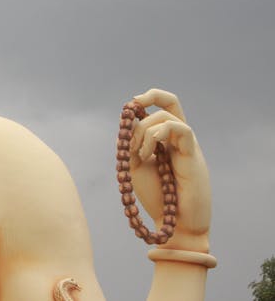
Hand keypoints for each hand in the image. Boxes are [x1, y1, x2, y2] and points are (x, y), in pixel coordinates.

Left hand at [128, 89, 210, 248]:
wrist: (173, 224)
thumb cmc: (156, 198)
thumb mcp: (135, 166)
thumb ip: (131, 144)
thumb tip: (128, 122)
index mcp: (165, 141)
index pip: (162, 109)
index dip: (149, 99)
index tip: (131, 104)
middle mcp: (178, 140)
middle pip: (171, 103)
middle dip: (149, 97)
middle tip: (132, 108)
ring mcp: (188, 146)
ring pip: (168, 116)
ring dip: (144, 130)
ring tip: (138, 154)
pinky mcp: (193, 155)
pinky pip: (180, 129)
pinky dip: (157, 134)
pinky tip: (147, 155)